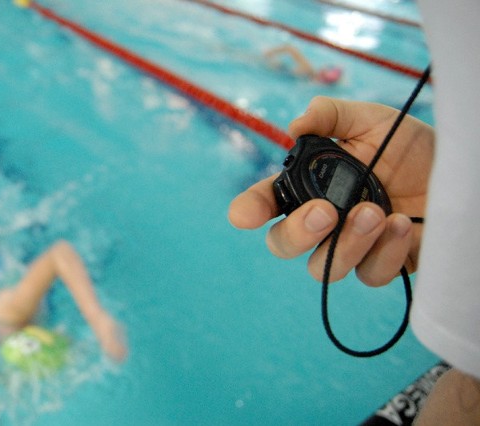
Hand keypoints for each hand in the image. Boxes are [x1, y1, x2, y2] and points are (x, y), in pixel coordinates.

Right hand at [228, 96, 433, 285]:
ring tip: (375, 212)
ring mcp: (351, 246)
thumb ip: (331, 116)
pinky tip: (403, 225)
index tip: (244, 216)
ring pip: (322, 268)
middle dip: (296, 232)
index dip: (249, 210)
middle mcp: (323, 220)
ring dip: (346, 243)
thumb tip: (295, 127)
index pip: (267, 202)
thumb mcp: (370, 120)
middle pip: (283, 244)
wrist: (461, 169)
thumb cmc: (411, 145)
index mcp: (310, 186)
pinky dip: (385, 252)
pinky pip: (370, 275)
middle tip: (324, 212)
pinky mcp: (383, 265)